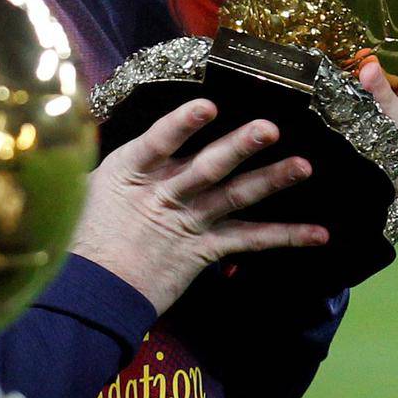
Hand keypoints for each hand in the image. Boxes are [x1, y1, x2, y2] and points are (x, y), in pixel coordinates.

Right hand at [72, 98, 326, 313]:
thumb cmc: (80, 233)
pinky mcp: (204, 250)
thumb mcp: (85, 186)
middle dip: (238, 147)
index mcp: (128, 172)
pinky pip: (249, 242)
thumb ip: (110, 160)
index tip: (207, 106)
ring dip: (269, 180)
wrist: (88, 291)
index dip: (182, 124)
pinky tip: (317, 233)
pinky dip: (285, 236)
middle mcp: (162, 194)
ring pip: (233, 198)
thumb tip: (104, 134)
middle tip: (270, 129)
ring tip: (303, 166)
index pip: (156, 142)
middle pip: (205, 167)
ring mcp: (186, 222)